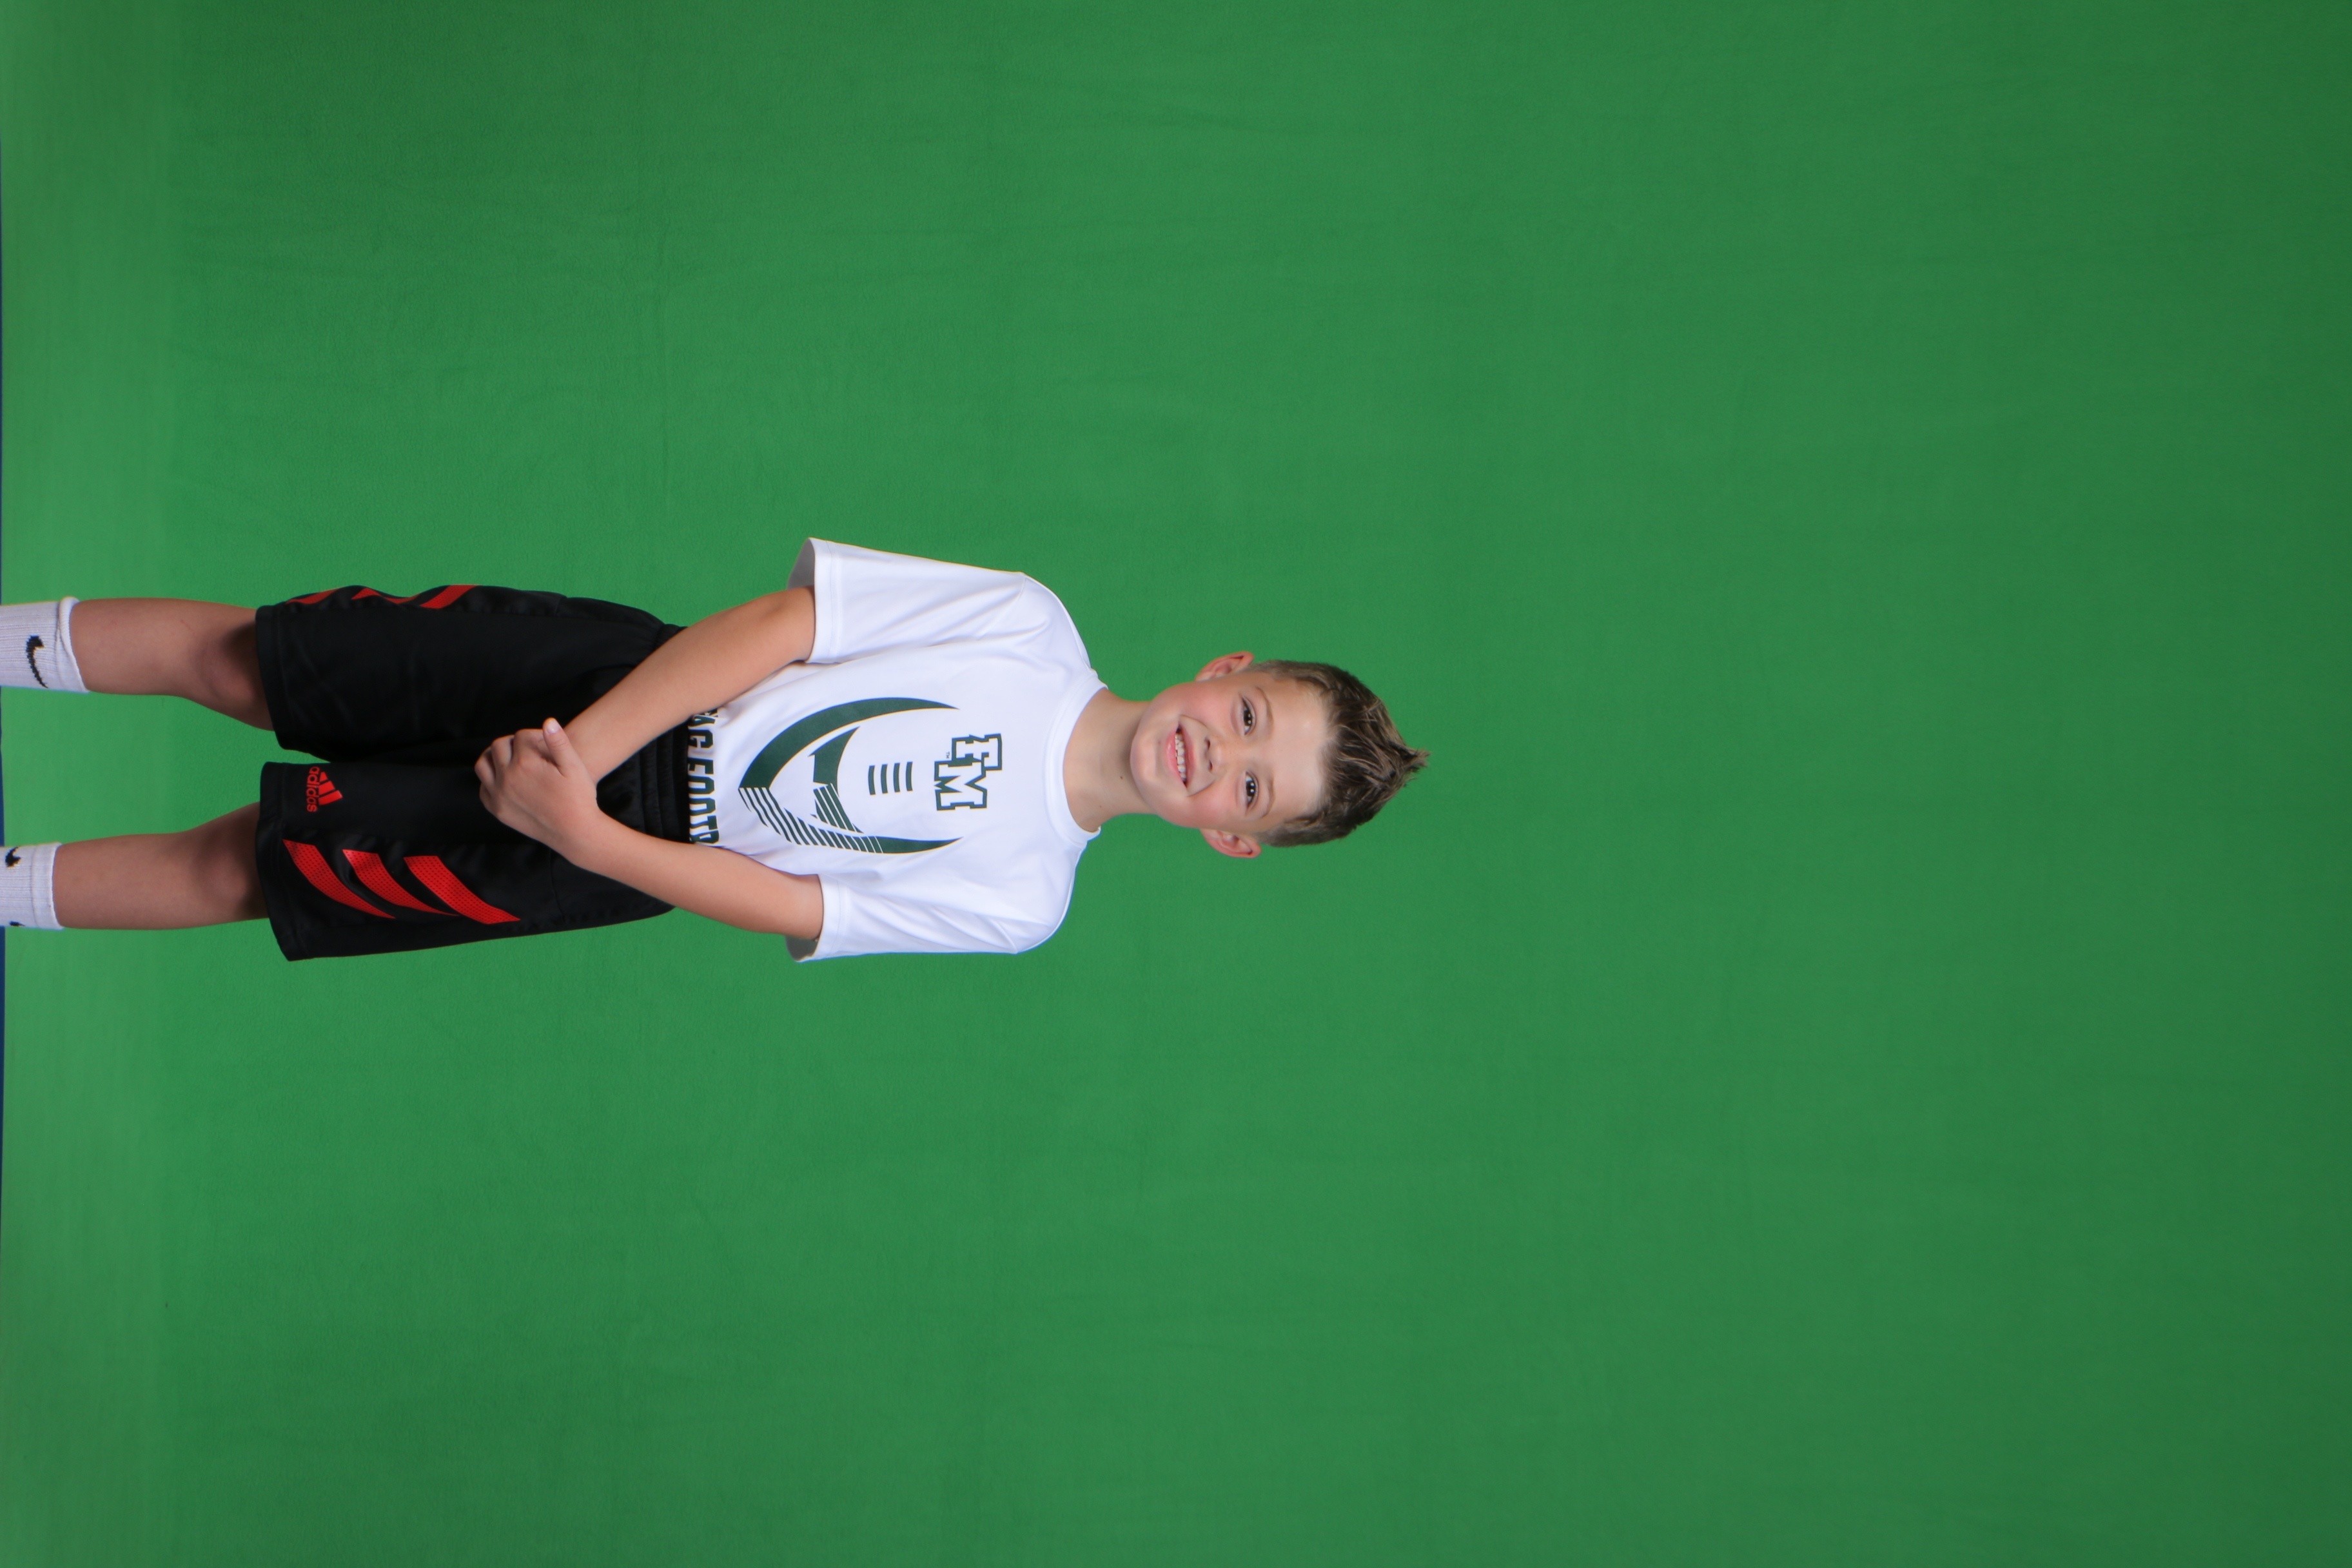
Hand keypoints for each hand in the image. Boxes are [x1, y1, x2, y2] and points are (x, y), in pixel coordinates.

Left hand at [476, 719, 606, 856]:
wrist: (574, 833)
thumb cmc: (578, 798)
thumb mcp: (574, 767)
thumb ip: (559, 742)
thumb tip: (548, 722)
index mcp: (526, 764)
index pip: (521, 736)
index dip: (535, 736)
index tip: (545, 744)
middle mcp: (507, 777)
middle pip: (499, 746)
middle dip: (514, 743)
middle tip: (529, 750)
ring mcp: (499, 795)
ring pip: (483, 764)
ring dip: (494, 757)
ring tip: (510, 759)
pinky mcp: (498, 810)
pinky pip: (484, 788)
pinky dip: (491, 779)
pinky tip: (506, 780)